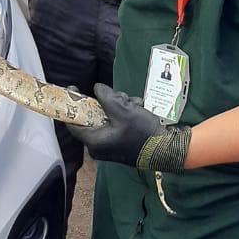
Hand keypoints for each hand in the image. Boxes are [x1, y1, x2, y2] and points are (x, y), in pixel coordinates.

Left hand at [68, 83, 191, 172]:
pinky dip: (126, 115)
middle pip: (94, 116)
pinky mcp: (120, 143)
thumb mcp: (123, 110)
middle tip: (121, 97)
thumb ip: (106, 98)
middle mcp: (99, 146)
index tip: (74, 88)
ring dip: (121, 107)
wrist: (166, 150)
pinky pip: (117, 124)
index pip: (73, 123)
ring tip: (135, 105)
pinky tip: (138, 110)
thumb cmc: (142, 132)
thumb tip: (97, 88)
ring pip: (108, 117)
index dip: (73, 104)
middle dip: (108, 103)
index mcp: (94, 141)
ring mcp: (110, 145)